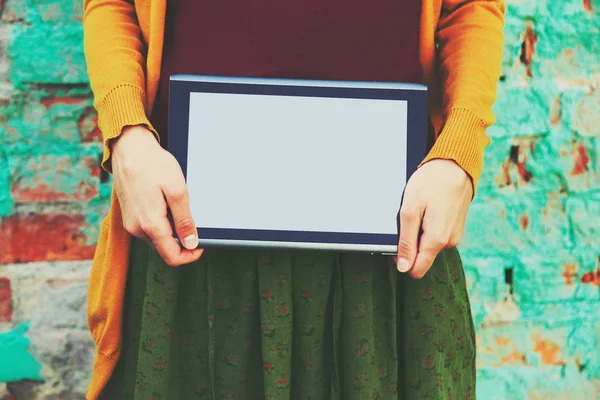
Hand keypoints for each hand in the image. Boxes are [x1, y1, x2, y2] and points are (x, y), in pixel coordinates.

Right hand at [111, 125, 203, 266]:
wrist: (128, 148)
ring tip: (178, 210)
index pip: (172, 257)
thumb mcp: (177, 191)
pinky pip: (148, 229)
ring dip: (171, 232)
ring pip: (157, 240)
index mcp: (150, 224)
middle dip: (182, 243)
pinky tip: (166, 206)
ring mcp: (130, 223)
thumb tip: (191, 243)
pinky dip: (161, 224)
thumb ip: (184, 220)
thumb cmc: (152, 164)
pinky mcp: (129, 216)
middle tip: (194, 224)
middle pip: (164, 250)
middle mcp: (136, 229)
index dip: (191, 255)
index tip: (201, 244)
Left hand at [395, 159, 471, 278]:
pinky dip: (429, 226)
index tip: (397, 242)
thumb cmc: (431, 182)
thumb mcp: (410, 210)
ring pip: (429, 246)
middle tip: (410, 218)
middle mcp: (449, 242)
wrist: (456, 165)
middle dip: (411, 242)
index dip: (401, 260)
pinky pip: (437, 236)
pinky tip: (429, 209)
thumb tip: (404, 267)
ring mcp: (454, 236)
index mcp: (436, 240)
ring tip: (421, 210)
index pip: (416, 270)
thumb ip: (407, 241)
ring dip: (420, 232)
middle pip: (422, 257)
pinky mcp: (456, 228)